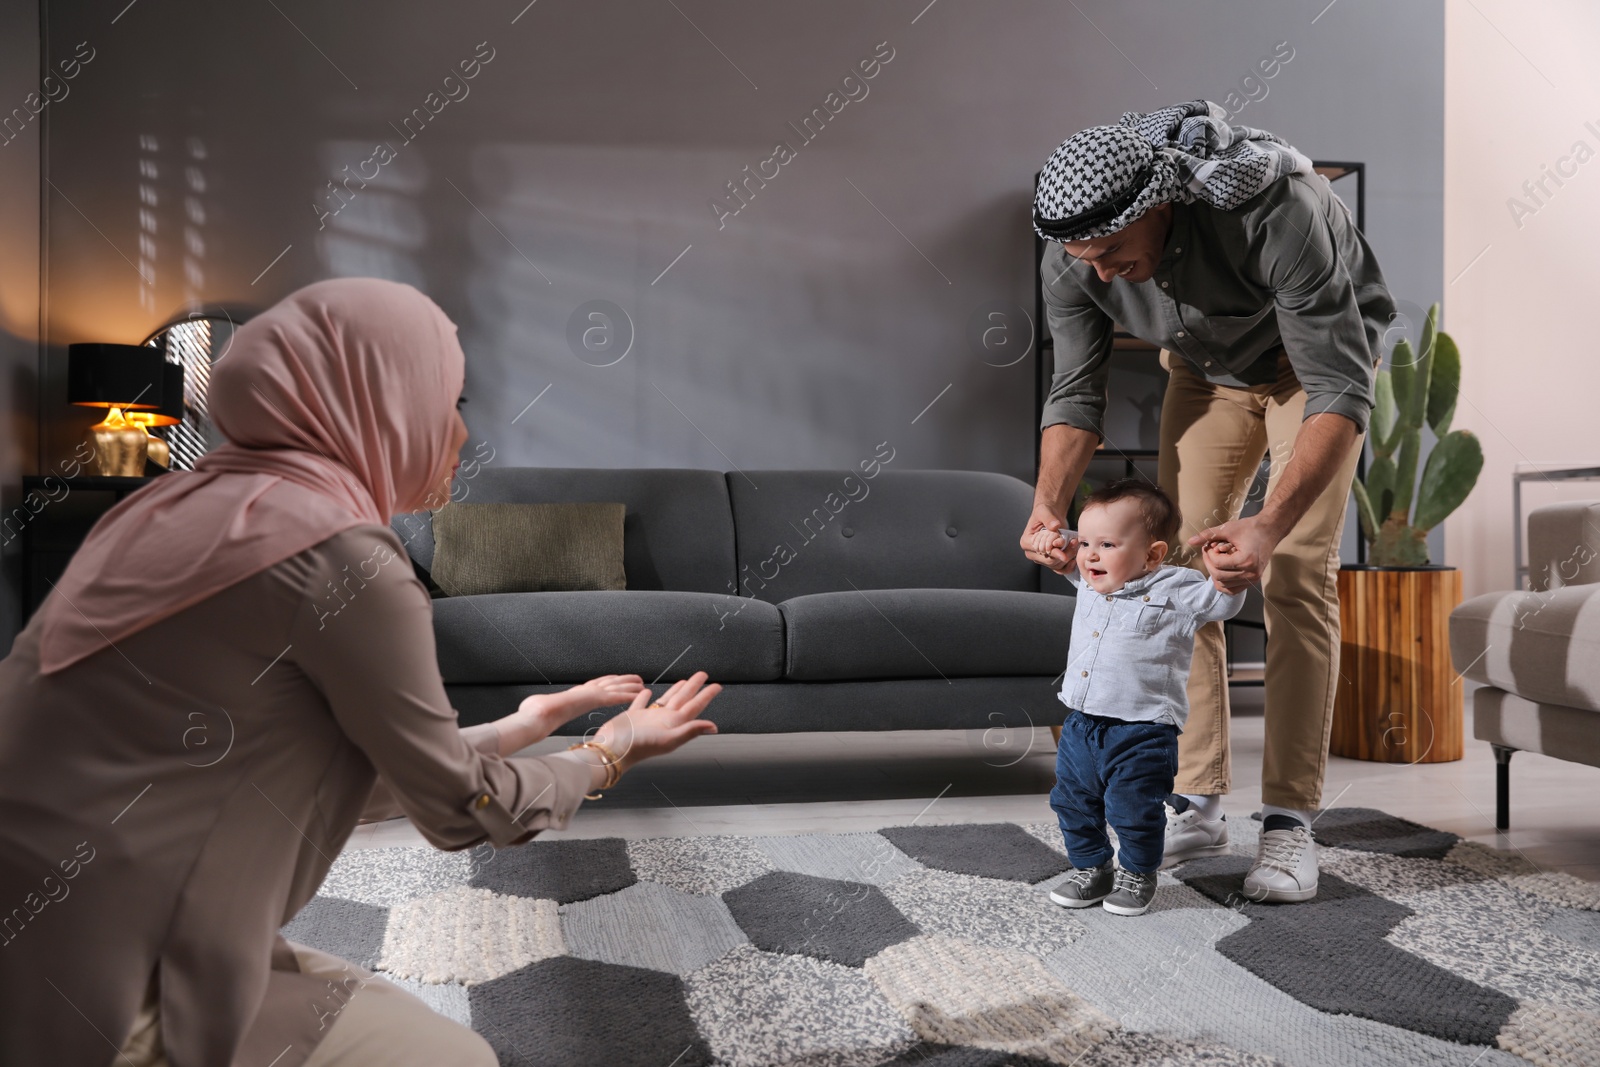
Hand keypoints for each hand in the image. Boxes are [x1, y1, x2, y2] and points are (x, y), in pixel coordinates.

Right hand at [516, 674, 645, 739]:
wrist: (536, 714)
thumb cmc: (538, 715)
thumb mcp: (546, 712)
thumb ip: (551, 713)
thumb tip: (544, 717)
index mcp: (574, 693)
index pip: (595, 685)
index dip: (608, 682)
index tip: (617, 680)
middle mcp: (583, 690)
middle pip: (608, 682)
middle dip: (623, 680)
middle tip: (636, 679)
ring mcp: (588, 693)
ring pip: (614, 686)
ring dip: (629, 685)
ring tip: (642, 684)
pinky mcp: (592, 699)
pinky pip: (614, 697)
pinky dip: (626, 695)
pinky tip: (637, 694)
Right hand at [593, 671, 720, 773]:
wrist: (613, 751)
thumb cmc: (639, 746)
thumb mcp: (669, 738)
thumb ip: (691, 730)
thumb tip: (714, 727)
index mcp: (674, 724)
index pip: (694, 706)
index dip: (706, 695)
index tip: (716, 686)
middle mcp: (664, 720)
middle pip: (683, 699)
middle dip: (693, 687)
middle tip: (703, 675)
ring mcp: (649, 718)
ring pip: (666, 700)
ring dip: (675, 690)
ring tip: (683, 682)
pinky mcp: (633, 716)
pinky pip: (641, 703)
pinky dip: (645, 696)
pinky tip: (647, 691)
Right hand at [1022, 504, 1075, 574]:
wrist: (1050, 515)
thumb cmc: (1045, 512)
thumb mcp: (1045, 512)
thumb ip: (1049, 519)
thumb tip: (1055, 526)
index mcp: (1027, 542)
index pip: (1041, 551)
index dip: (1053, 550)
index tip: (1062, 543)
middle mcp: (1032, 553)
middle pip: (1050, 561)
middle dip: (1064, 553)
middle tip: (1074, 543)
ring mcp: (1041, 559)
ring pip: (1057, 565)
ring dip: (1068, 556)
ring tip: (1075, 544)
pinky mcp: (1050, 561)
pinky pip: (1059, 569)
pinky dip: (1067, 567)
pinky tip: (1074, 560)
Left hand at [1189, 516, 1277, 593]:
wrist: (1270, 530)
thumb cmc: (1250, 528)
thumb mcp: (1228, 529)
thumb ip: (1208, 535)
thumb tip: (1190, 541)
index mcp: (1246, 560)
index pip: (1218, 564)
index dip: (1209, 555)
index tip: (1209, 546)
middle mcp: (1251, 573)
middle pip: (1219, 576)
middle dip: (1209, 563)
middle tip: (1208, 552)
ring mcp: (1253, 579)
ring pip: (1224, 585)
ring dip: (1215, 573)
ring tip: (1215, 559)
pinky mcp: (1253, 581)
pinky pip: (1233, 590)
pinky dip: (1223, 582)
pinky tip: (1220, 570)